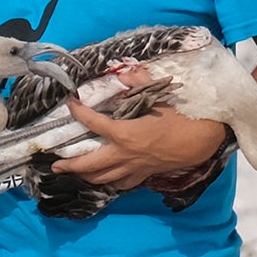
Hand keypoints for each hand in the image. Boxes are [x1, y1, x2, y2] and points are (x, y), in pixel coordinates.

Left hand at [62, 86, 229, 190]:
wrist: (201, 141)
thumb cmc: (181, 118)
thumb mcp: (159, 97)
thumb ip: (139, 82)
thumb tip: (124, 73)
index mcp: (124, 133)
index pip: (93, 123)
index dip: (78, 113)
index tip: (70, 105)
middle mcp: (124, 154)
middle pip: (89, 165)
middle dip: (70, 165)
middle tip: (55, 164)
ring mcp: (133, 168)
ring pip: (103, 178)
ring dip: (86, 176)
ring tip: (74, 173)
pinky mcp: (144, 175)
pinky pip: (122, 183)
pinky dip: (109, 182)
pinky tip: (104, 180)